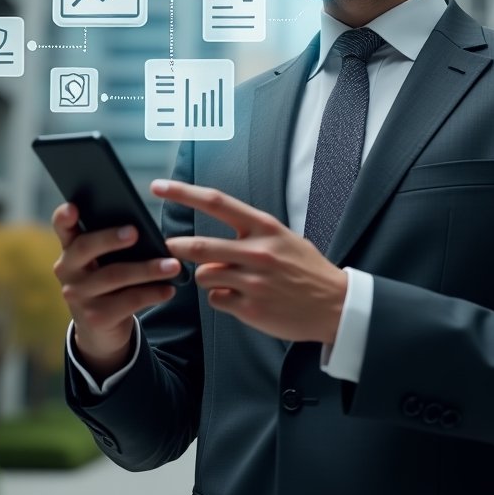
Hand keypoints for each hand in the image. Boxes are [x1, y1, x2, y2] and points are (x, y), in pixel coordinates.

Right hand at [51, 203, 181, 377]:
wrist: (100, 328)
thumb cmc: (108, 281)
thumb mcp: (104, 262)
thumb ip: (113, 243)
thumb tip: (143, 228)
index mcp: (70, 249)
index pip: (62, 227)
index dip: (63, 217)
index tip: (73, 207)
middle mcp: (68, 271)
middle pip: (86, 248)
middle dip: (111, 238)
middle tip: (135, 232)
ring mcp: (78, 296)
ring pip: (115, 275)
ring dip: (147, 269)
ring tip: (173, 265)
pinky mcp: (96, 317)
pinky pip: (128, 301)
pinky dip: (152, 293)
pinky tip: (168, 289)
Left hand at [151, 180, 346, 344]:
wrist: (334, 305)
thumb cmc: (307, 269)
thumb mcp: (284, 238)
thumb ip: (251, 233)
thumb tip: (218, 231)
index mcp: (265, 227)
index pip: (217, 202)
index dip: (183, 193)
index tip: (158, 187)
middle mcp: (257, 251)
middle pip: (199, 246)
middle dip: (177, 247)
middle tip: (168, 247)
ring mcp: (253, 281)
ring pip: (204, 276)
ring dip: (207, 277)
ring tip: (228, 279)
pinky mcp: (250, 308)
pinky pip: (216, 300)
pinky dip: (221, 298)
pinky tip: (240, 299)